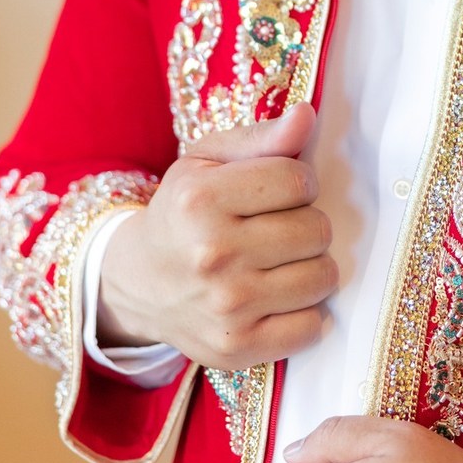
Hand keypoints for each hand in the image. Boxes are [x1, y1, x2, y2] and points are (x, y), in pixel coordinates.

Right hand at [95, 102, 336, 367]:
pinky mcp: (237, 347)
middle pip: (317, 229)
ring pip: (322, 276)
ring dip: (310, 266)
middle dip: (306, 223)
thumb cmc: (184, 212)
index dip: (297, 182)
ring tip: (279, 261)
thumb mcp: (208, 161)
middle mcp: (213, 254)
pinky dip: (305, 312)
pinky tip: (278, 297)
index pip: (299, 180)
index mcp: (202, 200)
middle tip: (276, 228)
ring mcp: (226, 306)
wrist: (139, 282)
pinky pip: (312, 327)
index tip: (276, 191)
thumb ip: (261, 137)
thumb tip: (308, 115)